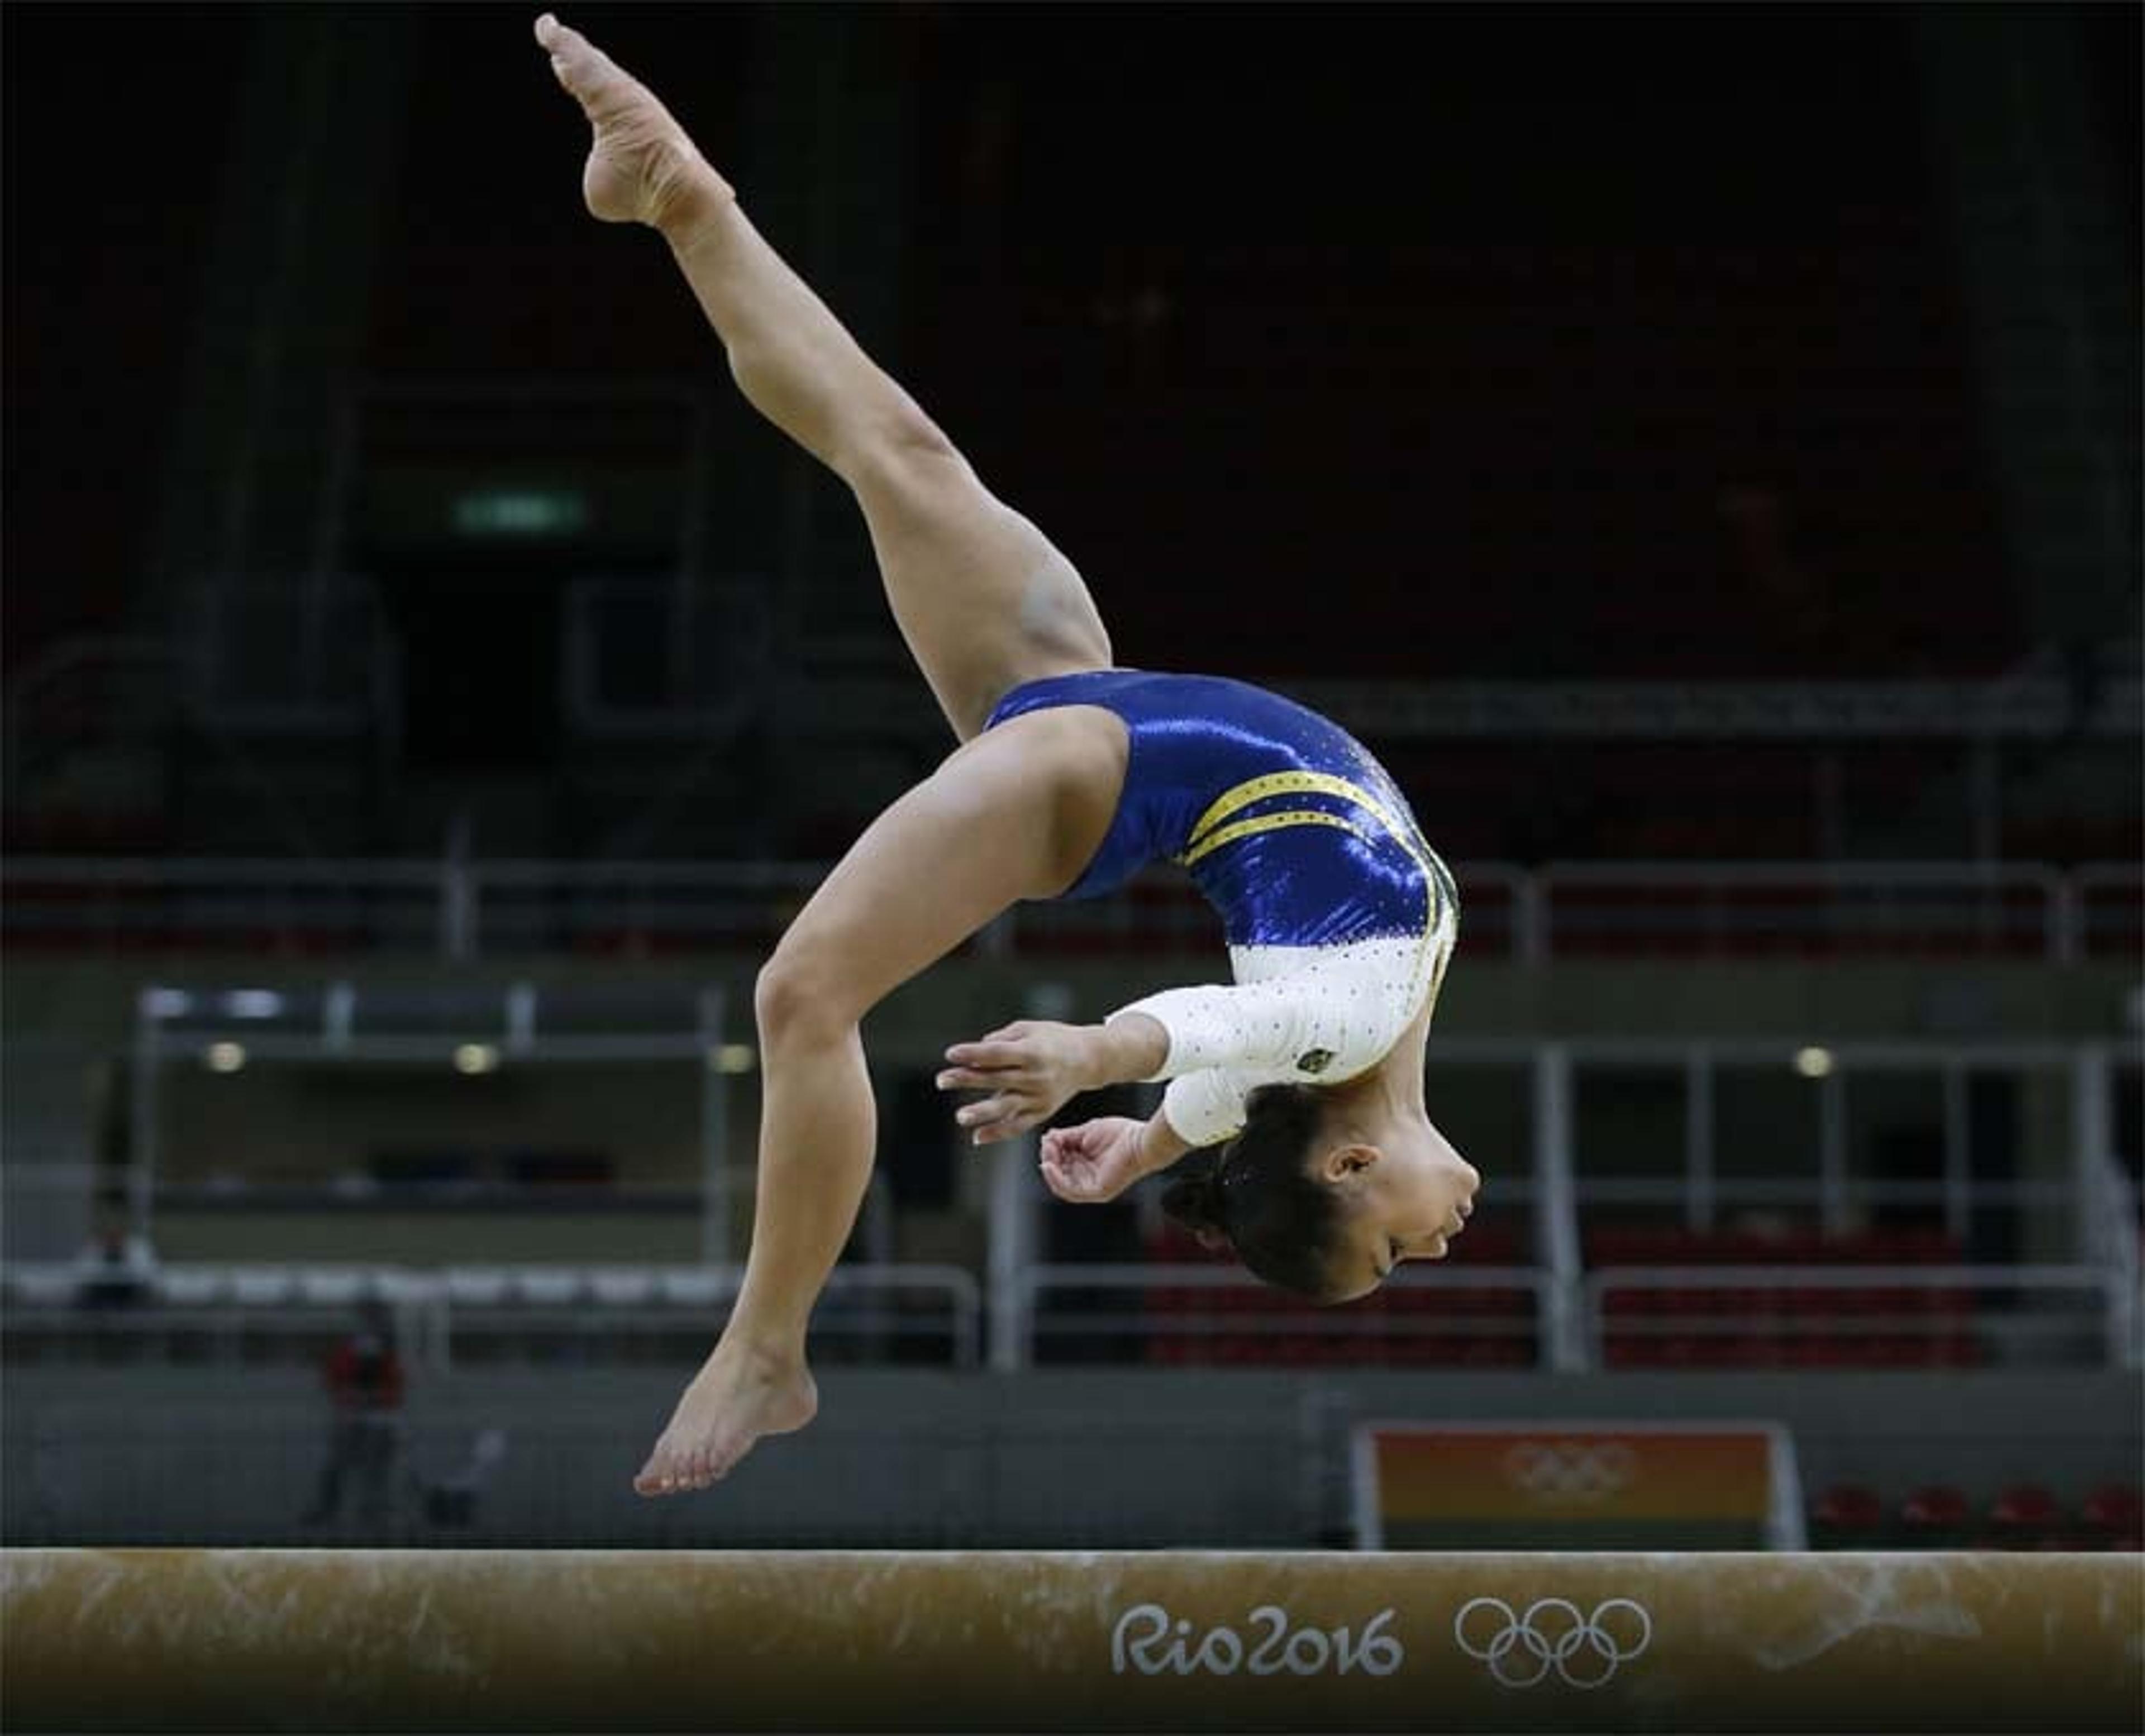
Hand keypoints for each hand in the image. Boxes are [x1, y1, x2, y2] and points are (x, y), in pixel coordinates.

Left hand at [937, 1020, 1100, 1144]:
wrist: (1088, 1059)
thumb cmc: (1053, 1039)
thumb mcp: (1029, 1029)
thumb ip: (1001, 1040)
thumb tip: (975, 1052)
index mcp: (1033, 1051)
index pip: (997, 1054)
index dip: (973, 1054)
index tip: (950, 1054)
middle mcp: (1037, 1076)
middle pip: (997, 1079)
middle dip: (967, 1080)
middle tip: (941, 1080)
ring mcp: (1040, 1096)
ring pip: (1008, 1107)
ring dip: (983, 1113)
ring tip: (960, 1117)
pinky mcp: (1042, 1111)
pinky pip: (1019, 1126)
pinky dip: (999, 1132)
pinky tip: (978, 1137)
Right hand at [1039, 1118, 1151, 1203]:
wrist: (1141, 1141)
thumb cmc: (1120, 1134)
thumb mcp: (1086, 1132)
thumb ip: (1066, 1137)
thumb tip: (1047, 1138)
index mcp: (1087, 1164)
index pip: (1062, 1163)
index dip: (1052, 1152)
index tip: (1048, 1138)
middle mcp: (1088, 1177)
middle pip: (1059, 1173)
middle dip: (1050, 1158)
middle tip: (1048, 1144)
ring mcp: (1093, 1187)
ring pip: (1061, 1185)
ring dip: (1051, 1170)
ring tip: (1047, 1155)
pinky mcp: (1098, 1192)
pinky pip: (1071, 1191)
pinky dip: (1057, 1180)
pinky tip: (1050, 1166)